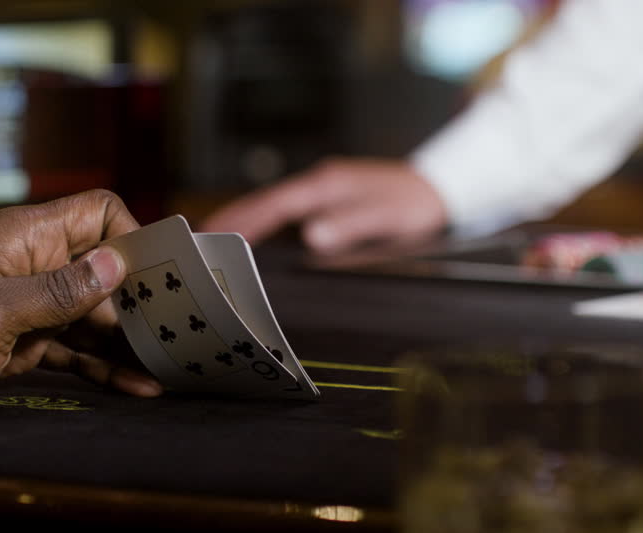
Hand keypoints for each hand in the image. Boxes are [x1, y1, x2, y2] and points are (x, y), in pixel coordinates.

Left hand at [0, 190, 163, 409]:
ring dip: (130, 342)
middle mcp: (34, 265)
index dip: (134, 239)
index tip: (161, 282)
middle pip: (107, 270)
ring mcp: (28, 305)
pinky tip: (135, 388)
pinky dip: (101, 367)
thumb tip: (117, 267)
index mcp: (26, 239)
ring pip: (95, 315)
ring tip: (172, 371)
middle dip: (145, 299)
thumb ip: (58, 293)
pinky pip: (73, 349)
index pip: (99, 213)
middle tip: (184, 336)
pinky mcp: (20, 342)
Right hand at [201, 158, 448, 253]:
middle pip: (267, 201)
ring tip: (216, 238)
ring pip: (275, 205)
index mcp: (328, 185)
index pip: (276, 204)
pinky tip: (258, 235)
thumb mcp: (387, 218)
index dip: (245, 220)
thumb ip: (350, 225)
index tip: (216, 234)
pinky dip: (267, 221)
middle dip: (234, 217)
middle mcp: (321, 183)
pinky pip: (288, 210)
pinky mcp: (331, 198)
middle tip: (199, 238)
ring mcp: (325, 189)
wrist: (443, 187)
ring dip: (247, 219)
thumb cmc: (416, 203)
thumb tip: (312, 236)